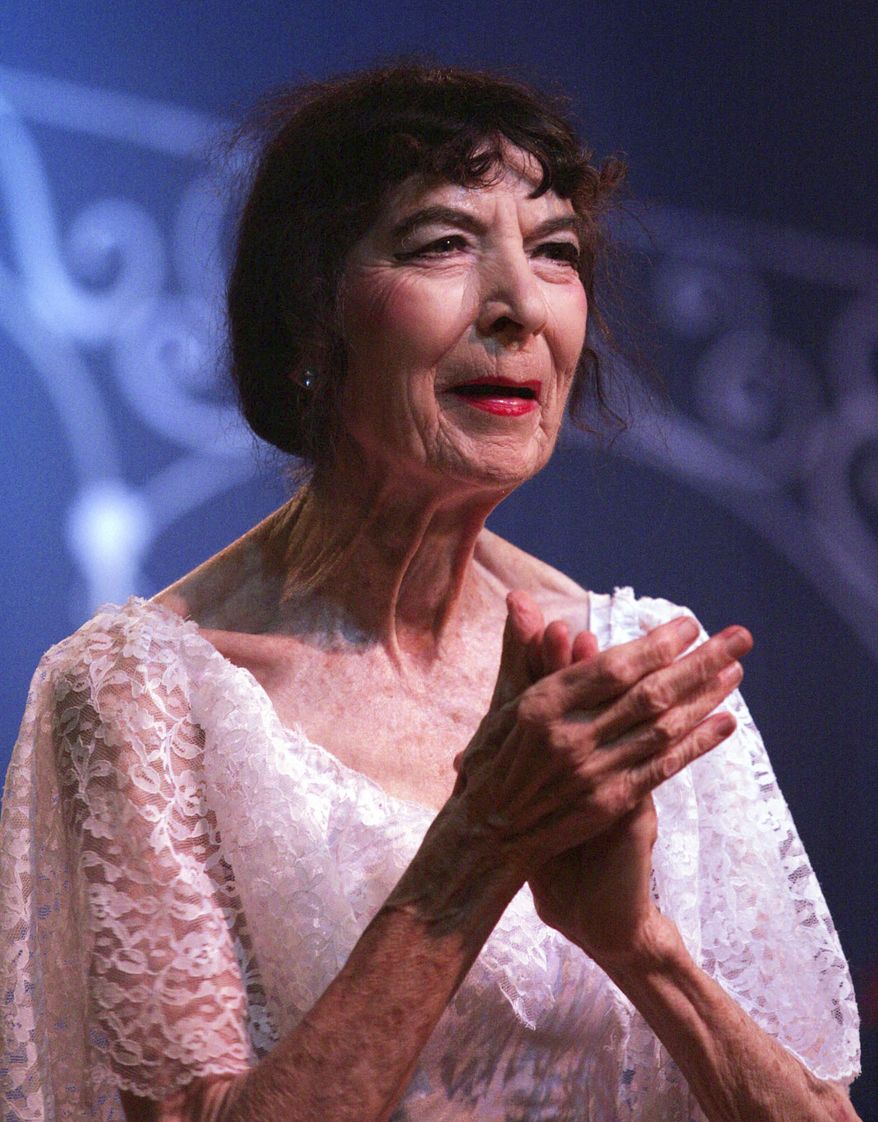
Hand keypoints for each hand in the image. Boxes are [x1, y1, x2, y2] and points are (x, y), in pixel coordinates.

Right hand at [451, 591, 749, 901]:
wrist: (489, 833)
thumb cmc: (494, 758)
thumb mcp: (502, 700)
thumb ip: (522, 647)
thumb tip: (520, 597)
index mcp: (544, 705)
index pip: (614, 667)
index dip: (657, 645)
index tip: (690, 625)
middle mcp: (571, 737)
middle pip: (650, 693)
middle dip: (700, 662)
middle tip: (738, 638)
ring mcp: (594, 773)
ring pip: (663, 729)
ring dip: (705, 698)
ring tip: (735, 672)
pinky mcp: (610, 803)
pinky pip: (662, 768)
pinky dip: (697, 745)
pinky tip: (725, 723)